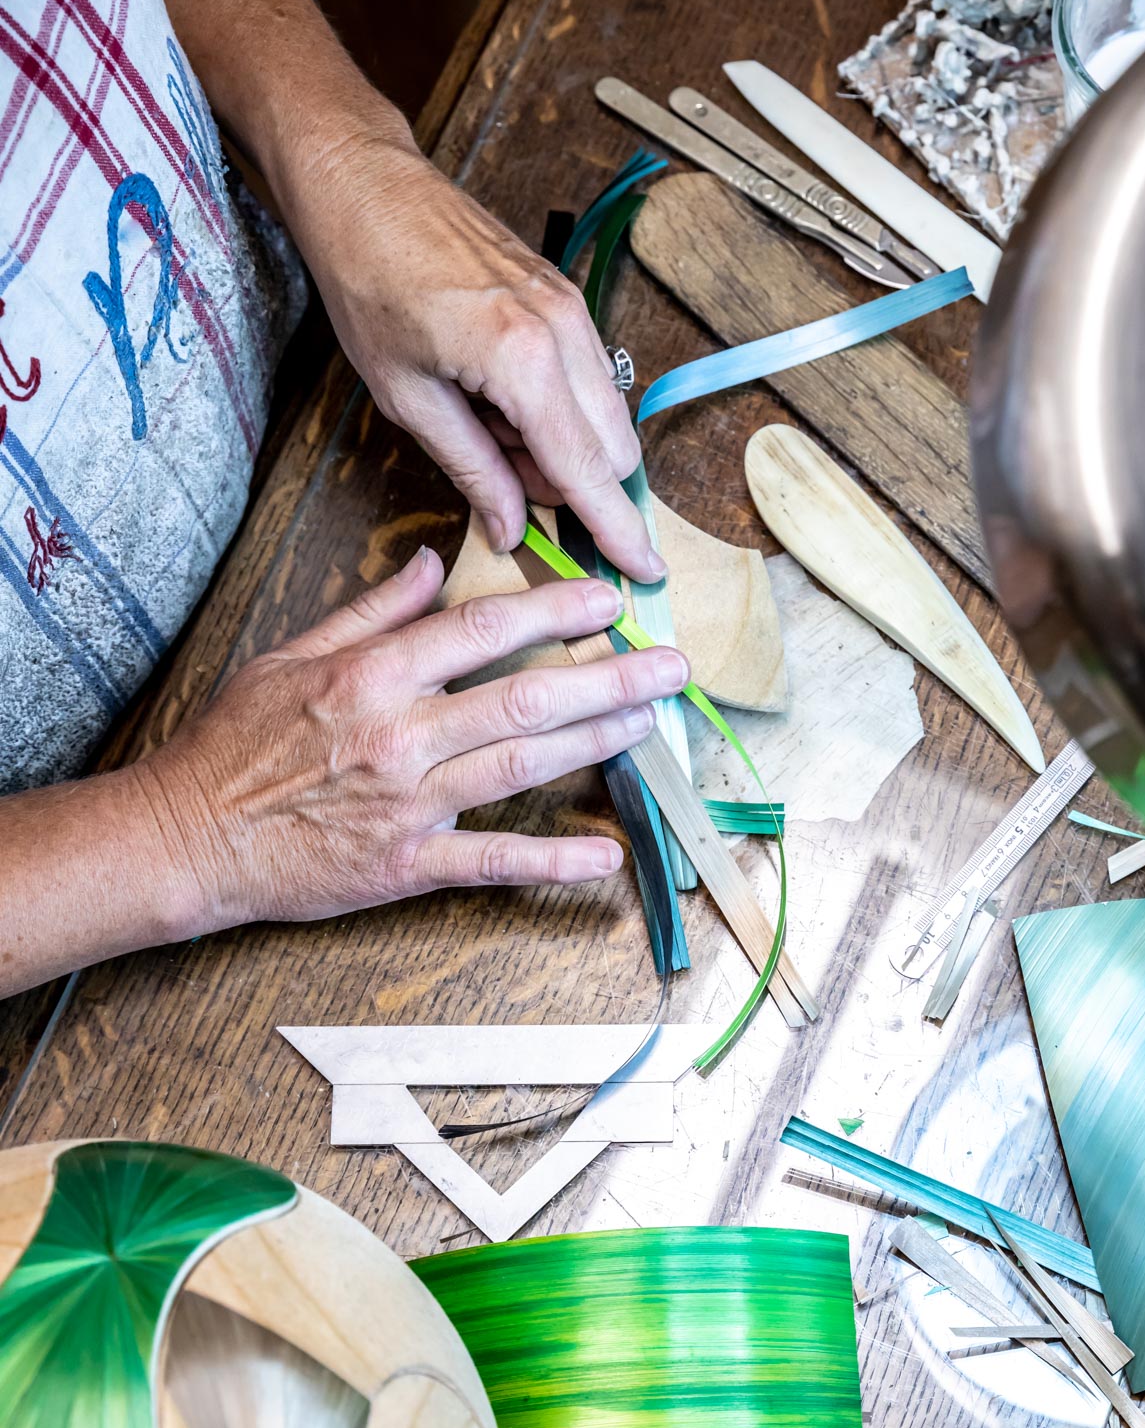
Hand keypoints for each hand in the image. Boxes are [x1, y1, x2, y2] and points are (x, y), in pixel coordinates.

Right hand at [133, 547, 687, 931]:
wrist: (190, 836)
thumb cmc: (235, 745)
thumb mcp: (290, 656)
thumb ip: (369, 612)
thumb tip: (429, 563)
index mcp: (371, 676)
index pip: (482, 631)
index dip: (555, 611)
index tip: (609, 602)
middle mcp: (399, 735)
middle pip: (525, 696)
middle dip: (609, 678)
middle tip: (670, 666)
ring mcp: (408, 804)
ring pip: (522, 765)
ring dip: (597, 744)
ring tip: (652, 723)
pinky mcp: (406, 865)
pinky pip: (493, 861)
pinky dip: (553, 861)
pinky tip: (607, 857)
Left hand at [285, 126, 659, 582]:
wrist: (364, 186)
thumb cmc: (369, 282)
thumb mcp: (408, 398)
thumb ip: (472, 469)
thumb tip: (511, 527)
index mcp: (522, 361)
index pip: (588, 471)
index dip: (618, 530)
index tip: (647, 571)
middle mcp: (563, 332)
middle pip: (613, 450)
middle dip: (573, 485)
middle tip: (501, 474)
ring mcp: (572, 309)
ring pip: (606, 416)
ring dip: (562, 445)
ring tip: (487, 422)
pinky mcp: (567, 297)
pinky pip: (589, 378)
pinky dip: (557, 408)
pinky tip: (500, 394)